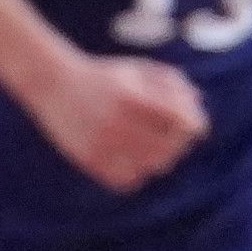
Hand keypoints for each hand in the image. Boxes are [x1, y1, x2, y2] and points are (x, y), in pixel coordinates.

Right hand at [33, 52, 209, 193]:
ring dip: (159, 158)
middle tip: (173, 136)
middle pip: (170, 147)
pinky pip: (127, 180)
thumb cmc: (102, 74)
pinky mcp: (89, 160)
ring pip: (151, 166)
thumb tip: (199, 104)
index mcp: (133, 97)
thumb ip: (171, 83)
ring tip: (152, 145)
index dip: (194, 123)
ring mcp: (101, 144)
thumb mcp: (138, 70)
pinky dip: (136, 173)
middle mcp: (118, 122)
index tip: (193, 124)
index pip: (182, 122)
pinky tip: (132, 159)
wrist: (52, 82)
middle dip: (178, 142)